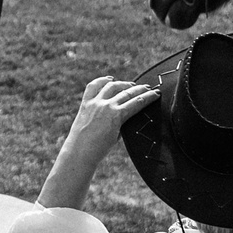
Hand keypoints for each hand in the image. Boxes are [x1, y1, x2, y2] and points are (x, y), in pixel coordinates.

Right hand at [37, 76, 159, 210]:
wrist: (79, 152)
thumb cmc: (81, 147)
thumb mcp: (87, 129)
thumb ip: (100, 120)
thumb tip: (119, 123)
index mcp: (86, 104)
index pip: (94, 85)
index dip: (104, 80)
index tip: (111, 79)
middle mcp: (96, 102)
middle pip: (113, 86)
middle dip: (127, 85)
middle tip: (137, 85)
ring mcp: (106, 107)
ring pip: (126, 93)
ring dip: (139, 89)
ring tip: (149, 89)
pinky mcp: (116, 116)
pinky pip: (135, 103)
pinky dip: (146, 98)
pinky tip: (153, 96)